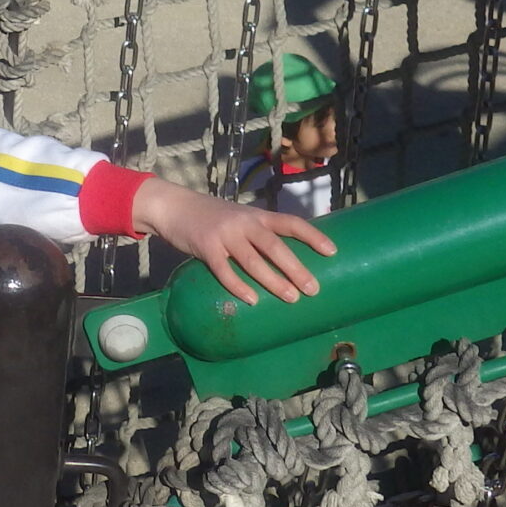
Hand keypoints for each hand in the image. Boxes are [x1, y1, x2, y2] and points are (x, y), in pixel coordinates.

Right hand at [132, 177, 334, 305]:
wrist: (173, 206)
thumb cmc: (210, 216)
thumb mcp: (238, 217)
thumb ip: (257, 232)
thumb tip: (285, 258)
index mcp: (256, 216)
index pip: (291, 223)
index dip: (313, 236)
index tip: (332, 252)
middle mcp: (244, 223)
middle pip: (275, 246)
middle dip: (296, 268)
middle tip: (313, 289)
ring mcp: (224, 235)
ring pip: (253, 261)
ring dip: (274, 281)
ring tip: (291, 298)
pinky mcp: (206, 247)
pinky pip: (225, 271)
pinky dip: (239, 286)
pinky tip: (252, 300)